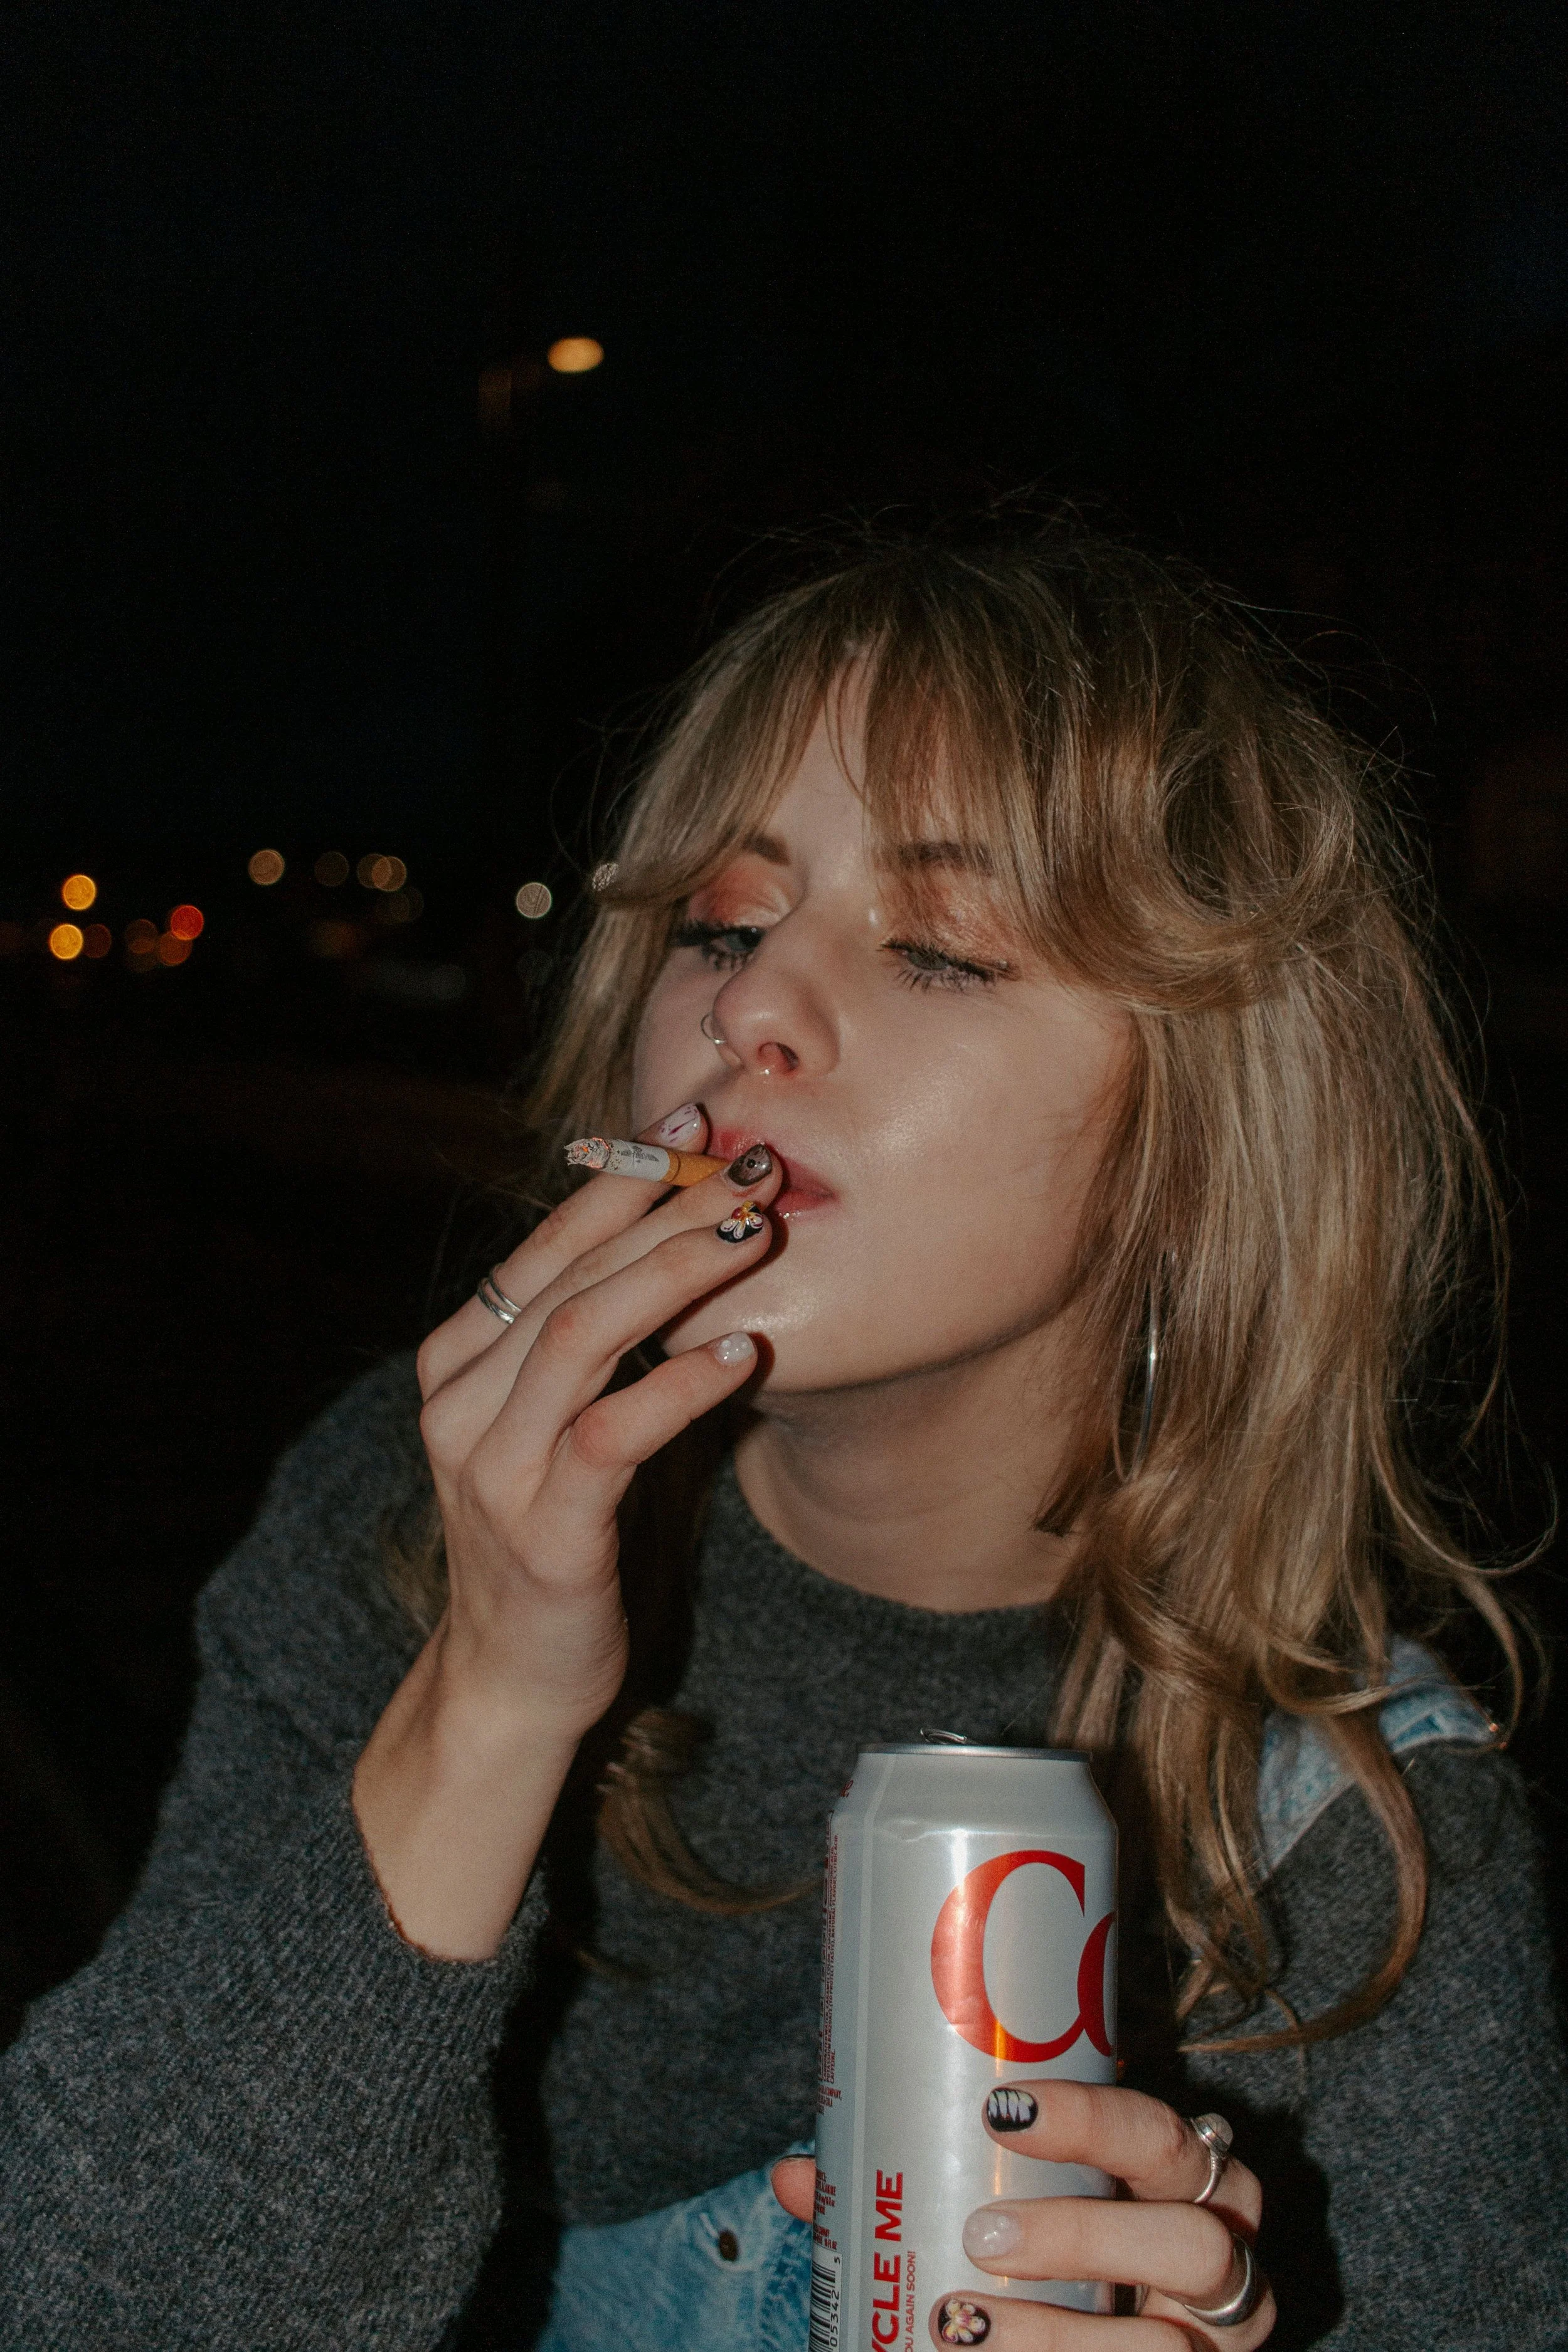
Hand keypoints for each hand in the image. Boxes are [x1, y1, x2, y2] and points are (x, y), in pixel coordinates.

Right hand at [353, 1105, 780, 1956]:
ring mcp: (495, 1467)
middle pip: (570, 1276)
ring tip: (753, 1232)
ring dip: (675, 1274)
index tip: (688, 1121)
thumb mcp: (557, 1421)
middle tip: (750, 1167)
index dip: (617, 1180)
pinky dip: (681, 1384)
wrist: (513, 1677)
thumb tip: (673, 1237)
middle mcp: (463, 1403)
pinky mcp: (546, 1529)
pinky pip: (614, 1434)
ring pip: (584, 1335)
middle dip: (665, 1210)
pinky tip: (744, 1352)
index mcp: (459, 1363)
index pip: (542, 1246)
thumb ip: (587, 1341)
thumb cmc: (556, 1532)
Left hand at [771, 2082, 1273, 2348]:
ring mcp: (1222, 2349)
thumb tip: (796, 2177)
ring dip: (1060, 2340)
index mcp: (1189, 2185)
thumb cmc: (1070, 2266)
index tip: (1000, 2109)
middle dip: (1081, 2236)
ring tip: (963, 2326)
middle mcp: (1227, 2264)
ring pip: (1165, 2346)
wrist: (1118, 2351)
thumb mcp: (1023, 2219)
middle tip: (980, 2237)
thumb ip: (924, 2193)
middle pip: (1190, 2240)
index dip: (1092, 2119)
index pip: (1160, 2135)